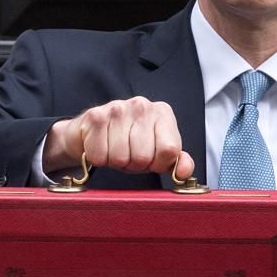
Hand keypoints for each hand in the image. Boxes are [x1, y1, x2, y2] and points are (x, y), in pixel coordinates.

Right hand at [43, 97, 194, 178]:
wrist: (92, 132)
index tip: (152, 160)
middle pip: (143, 157)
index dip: (158, 164)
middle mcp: (142, 105)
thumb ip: (176, 162)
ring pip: (120, 158)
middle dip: (134, 165)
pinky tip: (101, 146)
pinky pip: (99, 156)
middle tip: (129, 155)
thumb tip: (183, 171)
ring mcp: (118, 108)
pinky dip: (98, 159)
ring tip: (115, 150)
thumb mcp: (157, 154)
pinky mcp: (95, 116)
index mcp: (162, 113)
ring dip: (115, 163)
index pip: (169, 150)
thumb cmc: (130, 144)